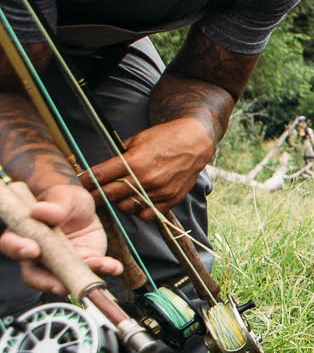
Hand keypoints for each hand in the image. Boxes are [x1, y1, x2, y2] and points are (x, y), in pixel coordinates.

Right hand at [0, 183, 122, 293]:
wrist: (83, 206)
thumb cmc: (64, 200)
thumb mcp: (62, 197)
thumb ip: (54, 206)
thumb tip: (40, 211)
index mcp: (23, 235)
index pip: (12, 245)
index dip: (18, 249)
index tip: (31, 250)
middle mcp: (39, 256)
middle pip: (35, 275)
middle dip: (48, 282)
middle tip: (62, 286)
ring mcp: (62, 264)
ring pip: (65, 280)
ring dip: (80, 280)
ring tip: (99, 267)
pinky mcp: (83, 264)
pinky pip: (93, 272)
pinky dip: (104, 270)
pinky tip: (114, 266)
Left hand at [85, 118, 215, 213]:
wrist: (195, 141)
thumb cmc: (165, 138)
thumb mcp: (137, 140)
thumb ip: (120, 157)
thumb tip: (101, 170)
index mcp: (135, 161)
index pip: (100, 176)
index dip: (86, 181)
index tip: (79, 184)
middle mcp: (146, 178)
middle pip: (109, 194)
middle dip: (96, 195)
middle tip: (90, 196)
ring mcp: (159, 191)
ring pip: (126, 207)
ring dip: (118, 203)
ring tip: (118, 197)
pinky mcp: (171, 199)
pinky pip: (147, 215)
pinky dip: (138, 211)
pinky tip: (137, 202)